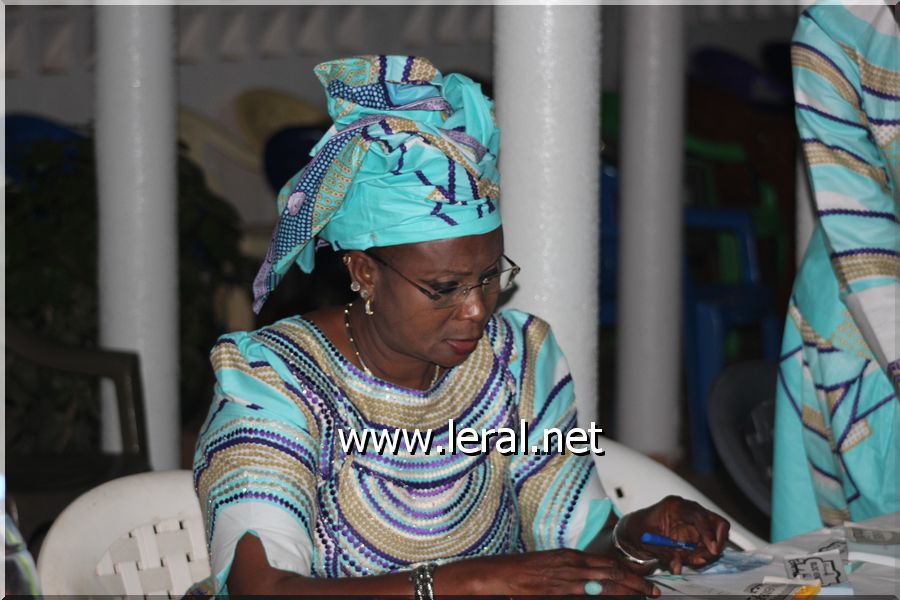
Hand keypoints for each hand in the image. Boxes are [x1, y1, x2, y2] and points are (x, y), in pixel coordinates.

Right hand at [437, 548, 661, 596]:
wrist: (495, 575)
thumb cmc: (519, 573)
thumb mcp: (548, 568)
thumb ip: (570, 574)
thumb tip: (589, 583)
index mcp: (569, 557)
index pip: (607, 563)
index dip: (629, 572)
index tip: (645, 580)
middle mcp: (571, 564)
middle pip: (612, 571)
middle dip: (636, 581)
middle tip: (655, 591)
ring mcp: (565, 578)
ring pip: (605, 581)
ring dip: (628, 588)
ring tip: (646, 595)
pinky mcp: (557, 590)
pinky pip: (587, 592)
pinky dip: (605, 594)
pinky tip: (617, 597)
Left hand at [618, 495, 729, 573]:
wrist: (637, 530)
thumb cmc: (640, 530)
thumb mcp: (649, 542)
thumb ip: (665, 555)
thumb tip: (678, 568)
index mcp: (675, 506)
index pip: (699, 515)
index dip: (708, 532)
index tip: (712, 549)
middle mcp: (689, 510)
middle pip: (717, 522)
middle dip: (716, 542)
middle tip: (706, 557)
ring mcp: (696, 520)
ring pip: (717, 535)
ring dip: (709, 551)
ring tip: (693, 560)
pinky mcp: (699, 530)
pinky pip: (710, 543)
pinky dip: (704, 553)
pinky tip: (691, 558)